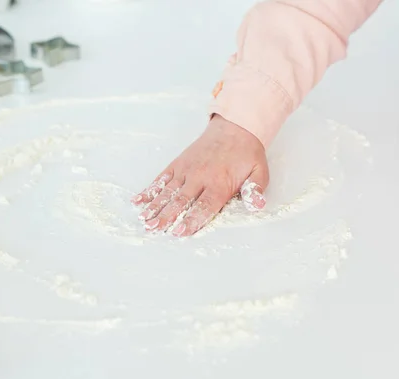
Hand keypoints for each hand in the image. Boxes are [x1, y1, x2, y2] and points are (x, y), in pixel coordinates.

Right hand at [131, 115, 268, 236]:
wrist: (235, 127)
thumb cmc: (247, 153)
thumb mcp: (259, 171)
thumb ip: (255, 189)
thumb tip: (257, 204)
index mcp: (220, 183)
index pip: (204, 206)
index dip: (191, 220)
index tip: (179, 232)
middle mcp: (200, 177)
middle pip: (181, 201)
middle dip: (167, 216)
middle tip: (154, 229)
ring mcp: (187, 169)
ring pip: (168, 191)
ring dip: (154, 206)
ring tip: (144, 219)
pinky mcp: (179, 163)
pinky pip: (162, 178)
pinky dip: (150, 189)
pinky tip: (138, 200)